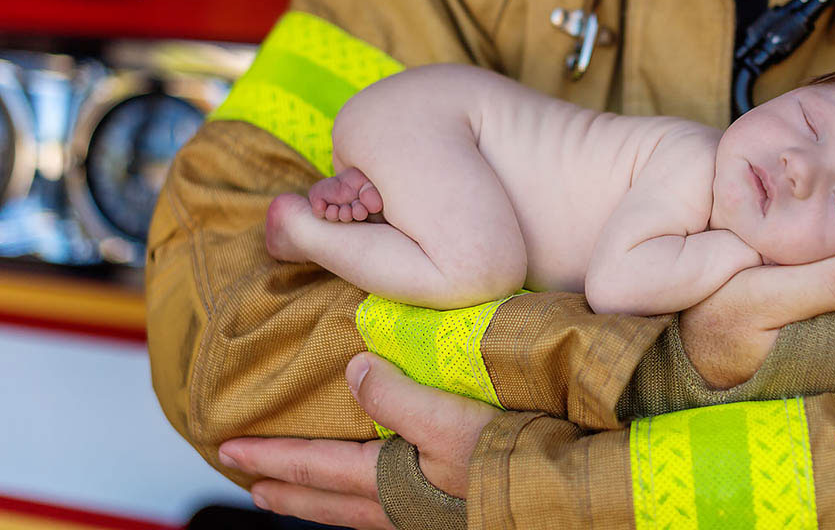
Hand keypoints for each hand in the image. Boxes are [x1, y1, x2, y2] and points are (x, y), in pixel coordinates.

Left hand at [218, 352, 499, 527]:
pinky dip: (352, 505)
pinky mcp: (442, 512)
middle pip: (323, 500)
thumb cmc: (508, 452)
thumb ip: (396, 396)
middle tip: (247, 481)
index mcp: (389, 481)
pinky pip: (378, 513)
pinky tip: (365, 497)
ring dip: (314, 501)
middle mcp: (396, 505)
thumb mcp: (449, 418)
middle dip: (283, 488)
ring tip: (292, 494)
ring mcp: (419, 514)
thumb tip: (352, 370)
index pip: (315, 467)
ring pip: (349, 511)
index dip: (271, 458)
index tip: (229, 450)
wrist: (555, 491)